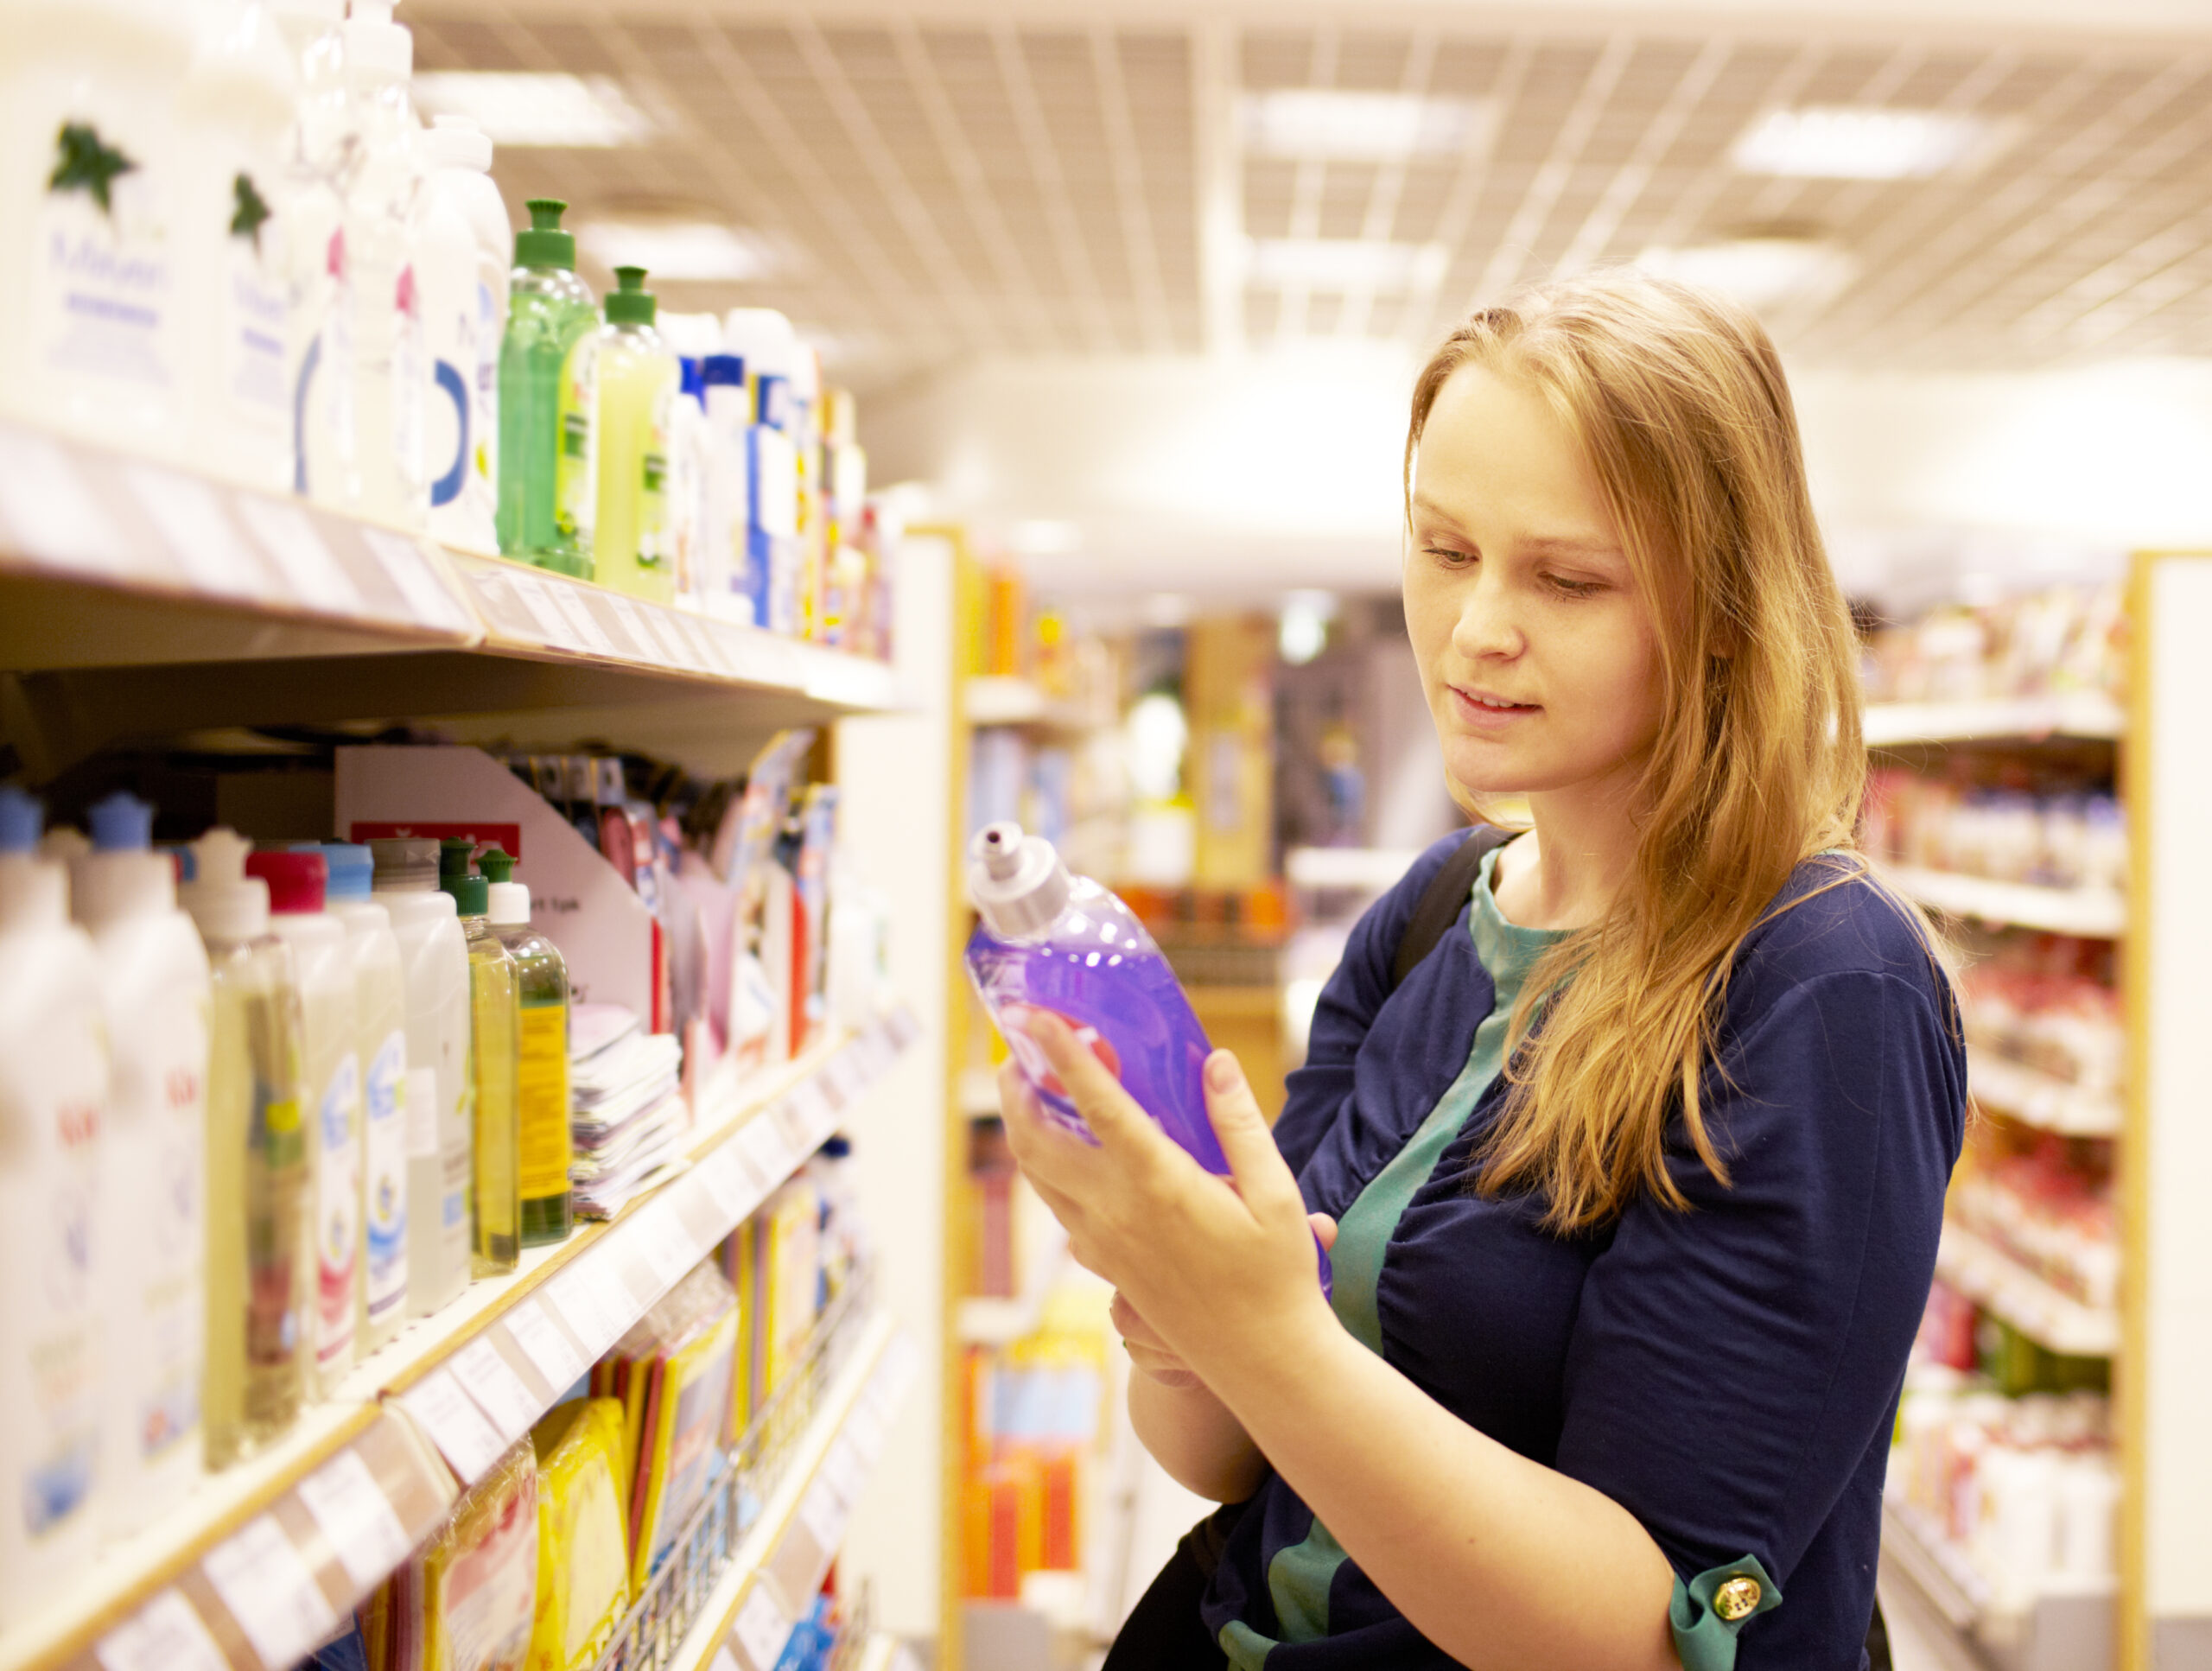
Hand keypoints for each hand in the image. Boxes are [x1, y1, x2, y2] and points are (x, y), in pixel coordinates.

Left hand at [998, 1015, 1337, 1385]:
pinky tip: (1068, 1152)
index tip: (1036, 1015)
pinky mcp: (1104, 1266)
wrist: (1262, 1361)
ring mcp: (1101, 1243)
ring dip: (1024, 1128)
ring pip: (1038, 1176)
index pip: (1096, 1104)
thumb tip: (1213, 1061)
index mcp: (1157, 1183)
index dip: (1062, 1054)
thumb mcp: (1275, 1192)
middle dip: (1017, 1089)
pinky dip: (1046, 1169)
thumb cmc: (1276, 1275)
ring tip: (1030, 1090)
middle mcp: (1114, 1212)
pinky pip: (1058, 1207)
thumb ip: (1239, 1122)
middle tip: (1020, 1050)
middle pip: (1036, 1140)